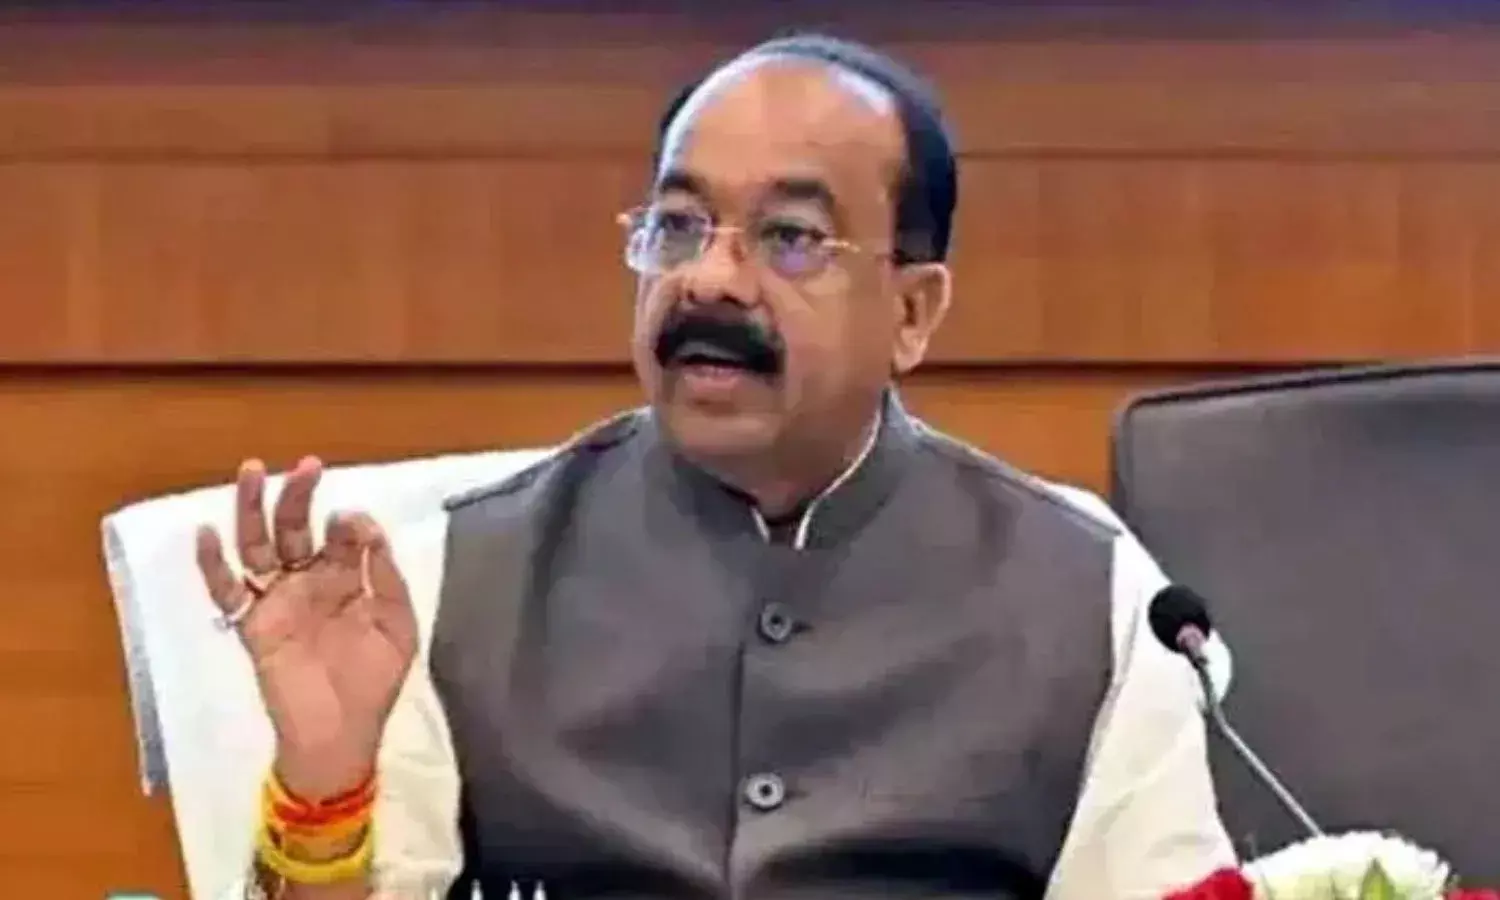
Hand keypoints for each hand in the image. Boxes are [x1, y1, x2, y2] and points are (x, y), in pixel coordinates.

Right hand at [195, 456, 417, 799]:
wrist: (342, 736)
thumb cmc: (374, 684)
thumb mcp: (398, 627)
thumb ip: (387, 578)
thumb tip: (366, 528)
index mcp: (347, 580)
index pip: (342, 536)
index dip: (349, 523)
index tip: (353, 519)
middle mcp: (308, 582)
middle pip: (296, 529)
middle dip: (299, 495)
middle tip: (307, 466)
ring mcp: (277, 601)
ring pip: (258, 547)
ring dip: (252, 510)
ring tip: (251, 472)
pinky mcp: (252, 626)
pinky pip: (227, 592)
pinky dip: (212, 565)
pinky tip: (206, 534)